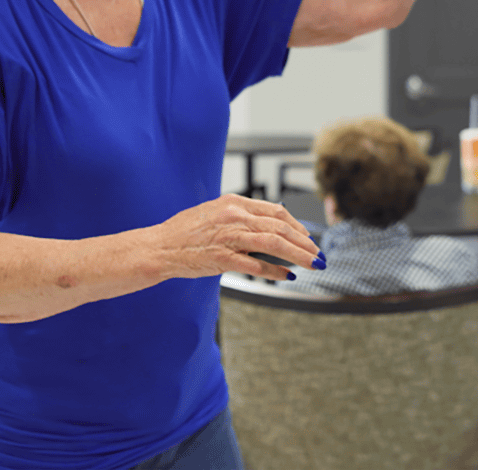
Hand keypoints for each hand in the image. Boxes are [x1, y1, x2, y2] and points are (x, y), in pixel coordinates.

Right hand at [152, 194, 322, 280]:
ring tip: (313, 264)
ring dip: (299, 255)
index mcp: (234, 202)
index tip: (307, 237)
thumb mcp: (215, 212)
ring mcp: (230, 237)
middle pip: (281, 227)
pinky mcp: (223, 259)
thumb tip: (270, 222)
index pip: (276, 212)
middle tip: (318, 254)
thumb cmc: (185, 232)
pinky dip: (275, 271)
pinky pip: (256, 265)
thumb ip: (241, 215)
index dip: (297, 225)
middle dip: (305, 242)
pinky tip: (287, 275)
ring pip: (275, 244)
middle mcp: (235, 216)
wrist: (159, 247)